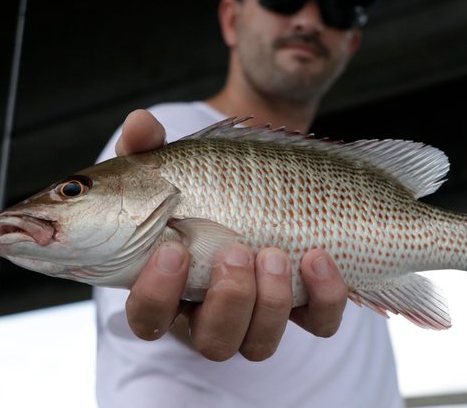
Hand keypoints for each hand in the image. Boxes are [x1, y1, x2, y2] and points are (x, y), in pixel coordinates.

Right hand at [117, 110, 348, 360]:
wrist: (262, 188)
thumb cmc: (207, 187)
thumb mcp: (177, 166)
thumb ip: (152, 149)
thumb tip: (141, 122)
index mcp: (172, 286)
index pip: (149, 316)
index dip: (157, 293)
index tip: (173, 250)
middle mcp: (214, 312)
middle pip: (214, 341)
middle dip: (228, 299)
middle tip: (236, 250)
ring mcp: (262, 314)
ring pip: (261, 343)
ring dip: (270, 301)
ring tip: (276, 252)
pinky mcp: (307, 308)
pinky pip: (320, 324)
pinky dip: (325, 297)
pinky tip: (321, 256)